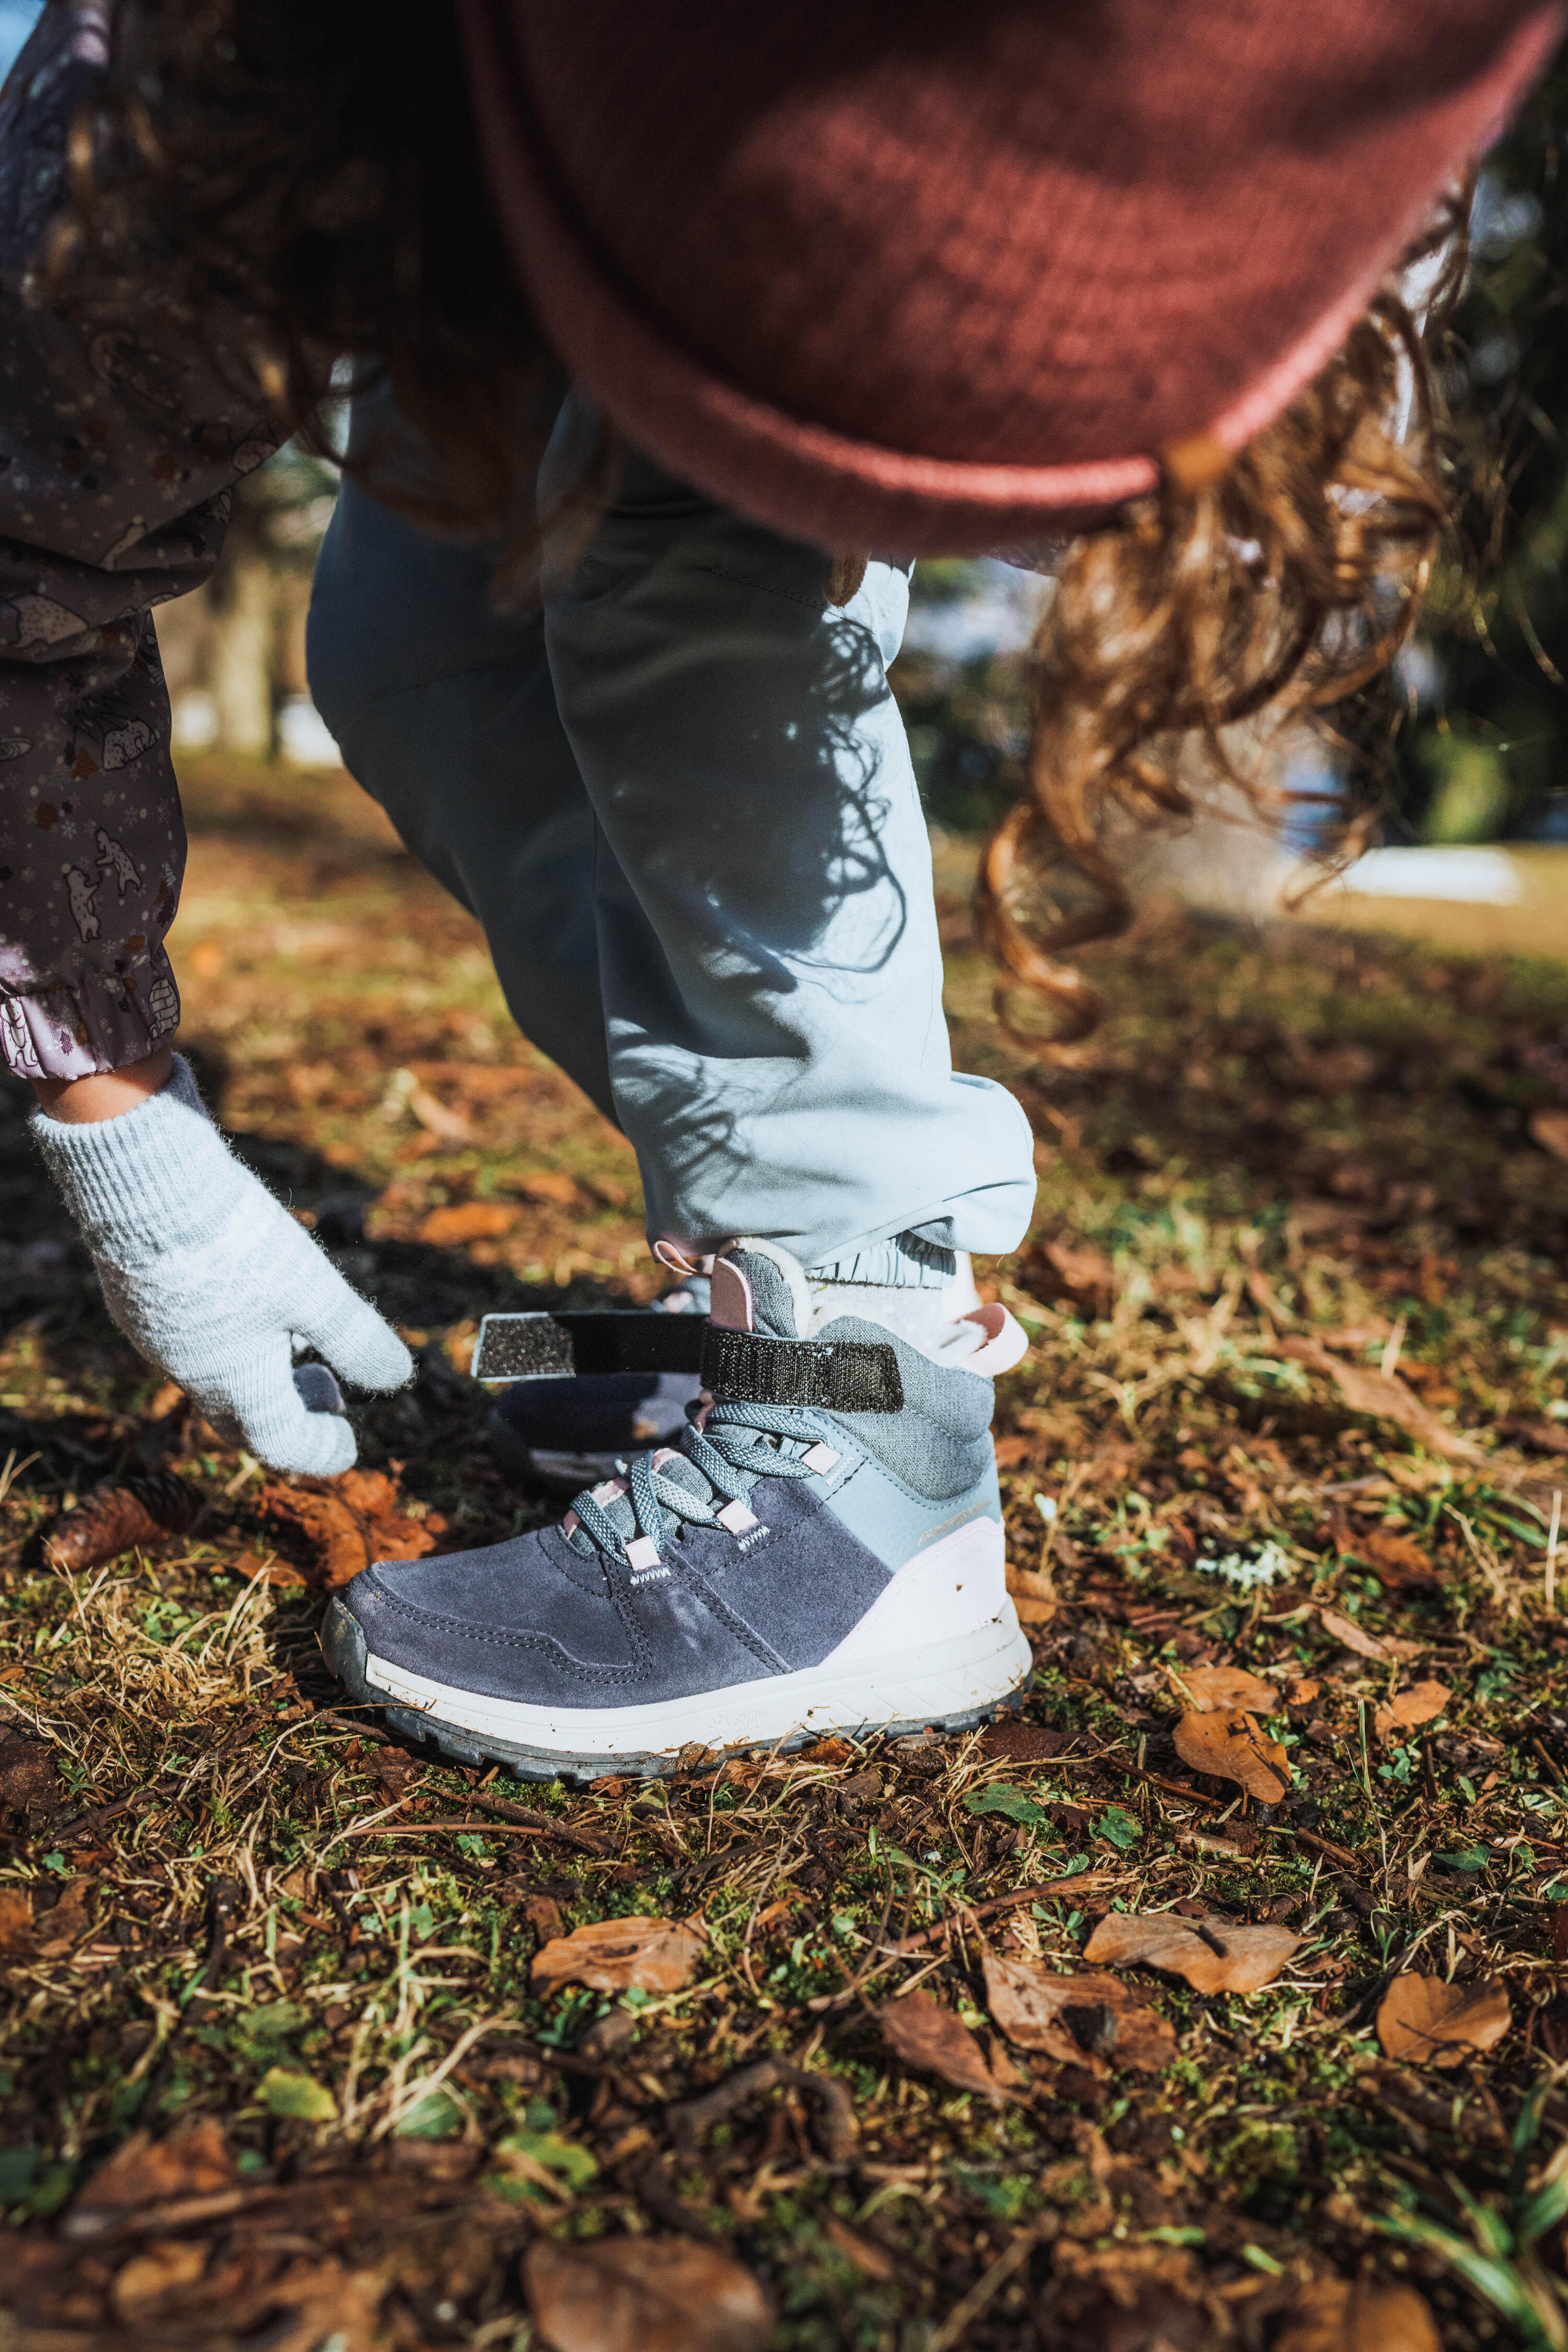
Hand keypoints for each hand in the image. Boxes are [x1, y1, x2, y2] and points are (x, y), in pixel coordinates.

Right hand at [33, 1055, 410, 1473]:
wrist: (146, 1186)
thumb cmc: (237, 1244)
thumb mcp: (314, 1291)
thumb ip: (355, 1338)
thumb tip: (396, 1378)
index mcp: (235, 1384)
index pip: (280, 1445)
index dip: (320, 1451)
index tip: (349, 1442)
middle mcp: (190, 1372)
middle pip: (243, 1420)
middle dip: (291, 1414)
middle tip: (328, 1390)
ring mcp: (159, 1338)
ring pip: (216, 1377)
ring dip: (262, 1373)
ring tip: (299, 1341)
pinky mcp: (139, 1300)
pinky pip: (191, 1341)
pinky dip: (230, 1340)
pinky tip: (250, 1299)